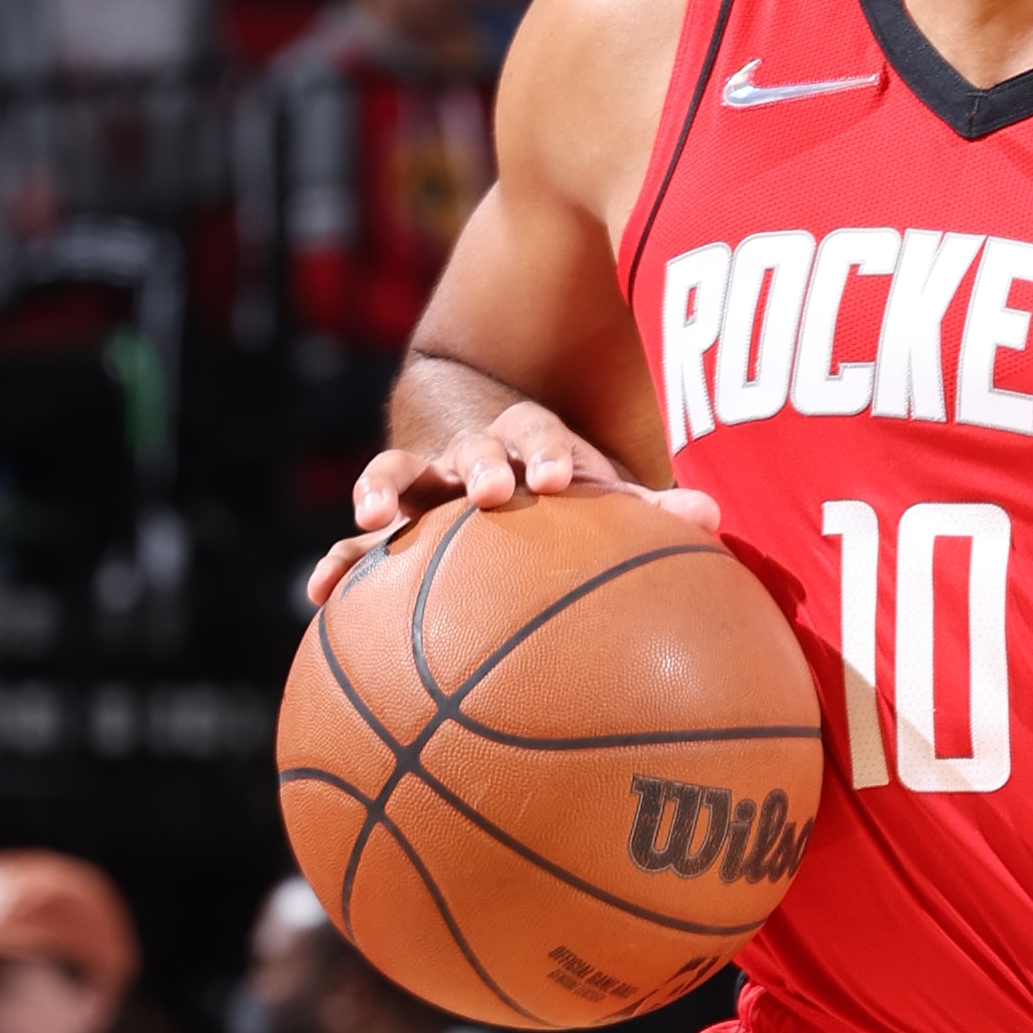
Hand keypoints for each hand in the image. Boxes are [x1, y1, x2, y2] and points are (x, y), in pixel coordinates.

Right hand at [307, 403, 717, 607]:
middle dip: (479, 467)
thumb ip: (654, 514)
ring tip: (371, 517)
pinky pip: (358, 545)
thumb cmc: (569, 502)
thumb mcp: (606, 503)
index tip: (557, 480)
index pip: (538, 435)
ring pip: (398, 474)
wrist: (501, 473)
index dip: (546, 454)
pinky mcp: (392, 526)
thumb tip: (712, 517)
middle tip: (490, 493)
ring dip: (385, 488)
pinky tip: (319, 597)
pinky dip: (340, 565)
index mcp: (528, 442)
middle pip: (469, 448)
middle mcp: (472, 454)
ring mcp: (426, 486)